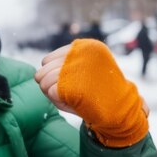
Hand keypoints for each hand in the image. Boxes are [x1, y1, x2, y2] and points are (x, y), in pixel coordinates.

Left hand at [34, 39, 148, 146]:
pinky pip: (49, 92)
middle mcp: (80, 53)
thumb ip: (58, 67)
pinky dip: (57, 100)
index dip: (53, 74)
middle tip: (68, 92)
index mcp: (84, 47)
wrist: (119, 110)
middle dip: (49, 83)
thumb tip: (37, 75)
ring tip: (71, 96)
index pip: (47, 60)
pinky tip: (73, 101)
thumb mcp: (80, 72)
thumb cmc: (96, 91)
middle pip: (42, 70)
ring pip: (43, 80)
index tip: (70, 82)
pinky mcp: (74, 85)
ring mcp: (77, 69)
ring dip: (52, 92)